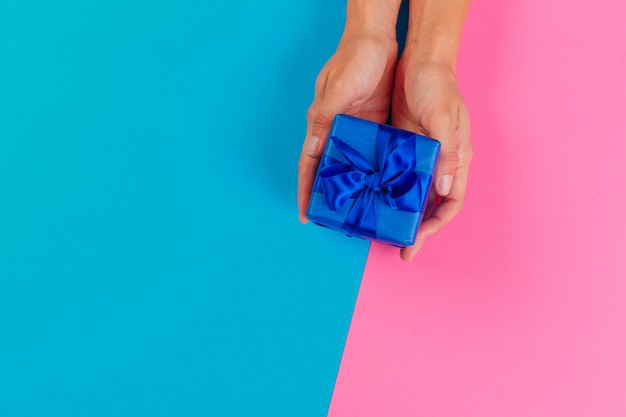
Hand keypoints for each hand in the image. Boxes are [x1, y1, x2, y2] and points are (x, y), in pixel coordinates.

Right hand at [297, 32, 397, 222]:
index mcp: (322, 122)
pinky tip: (383, 185)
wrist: (378, 37)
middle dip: (329, 194)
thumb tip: (313, 149)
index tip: (306, 214)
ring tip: (362, 209)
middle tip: (336, 220)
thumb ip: (325, 119)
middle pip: (329, 169)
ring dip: (355, 185)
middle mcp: (336, 130)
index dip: (306, 189)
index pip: (309, 163)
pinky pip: (373, 153)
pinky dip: (375, 170)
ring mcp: (356, 128)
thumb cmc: (353, 59)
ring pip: (352, 165)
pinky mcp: (374, 124)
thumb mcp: (337, 89)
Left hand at [392, 57, 472, 260]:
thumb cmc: (438, 87)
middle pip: (431, 205)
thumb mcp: (444, 118)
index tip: (416, 241)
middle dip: (418, 229)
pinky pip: (396, 176)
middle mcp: (440, 163)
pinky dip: (387, 190)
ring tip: (383, 229)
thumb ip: (446, 155)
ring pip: (413, 194)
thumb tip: (442, 191)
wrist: (420, 61)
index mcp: (455, 159)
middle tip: (401, 249)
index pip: (451, 203)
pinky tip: (372, 199)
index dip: (436, 225)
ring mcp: (421, 156)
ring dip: (401, 212)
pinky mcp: (403, 147)